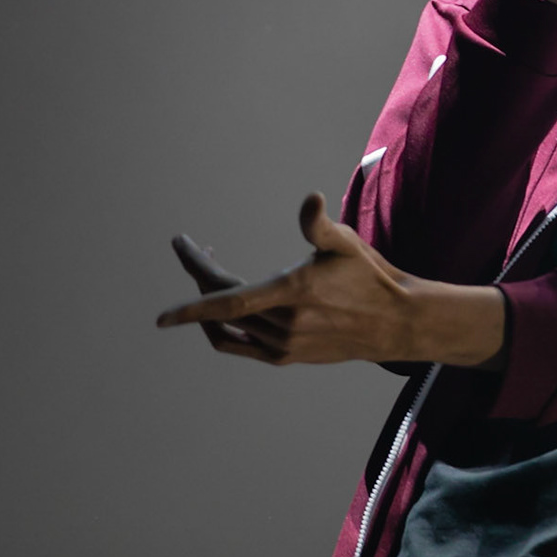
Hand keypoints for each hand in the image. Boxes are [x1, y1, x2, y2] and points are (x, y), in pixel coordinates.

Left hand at [157, 194, 506, 368]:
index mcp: (292, 294)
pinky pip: (240, 346)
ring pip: (228, 328)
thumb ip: (320, 225)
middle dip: (201, 276)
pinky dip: (223, 329)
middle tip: (195, 249)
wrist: (395, 322)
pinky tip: (224, 309)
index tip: (160, 317)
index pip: (228, 303)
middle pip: (223, 307)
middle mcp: (283, 326)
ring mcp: (283, 346)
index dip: (191, 306)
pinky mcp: (287, 357)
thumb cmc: (370, 276)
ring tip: (211, 272)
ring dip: (212, 302)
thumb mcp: (346, 243)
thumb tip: (309, 199)